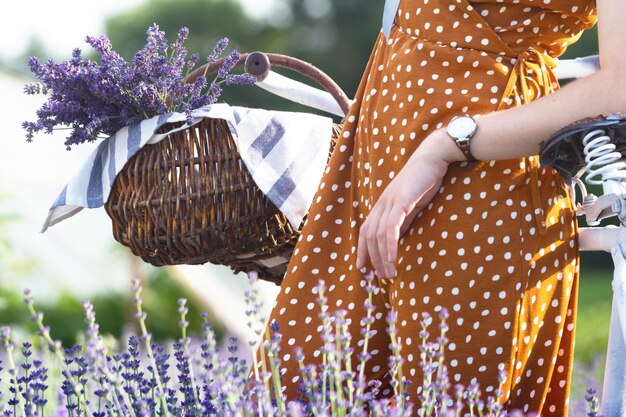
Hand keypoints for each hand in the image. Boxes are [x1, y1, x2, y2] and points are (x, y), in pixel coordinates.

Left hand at [355, 130, 460, 278]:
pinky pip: (391, 228)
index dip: (363, 250)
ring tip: (390, 274)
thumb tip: (399, 239)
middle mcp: (381, 204)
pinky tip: (393, 259)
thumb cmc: (425, 180)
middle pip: (369, 236)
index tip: (363, 268)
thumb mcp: (412, 205)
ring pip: (378, 235)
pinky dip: (390, 245)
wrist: (433, 158)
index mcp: (382, 205)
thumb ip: (404, 221)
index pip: (366, 230)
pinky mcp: (400, 202)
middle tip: (381, 277)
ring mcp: (388, 202)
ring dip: (382, 257)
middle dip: (373, 259)